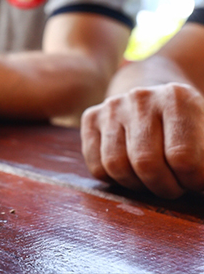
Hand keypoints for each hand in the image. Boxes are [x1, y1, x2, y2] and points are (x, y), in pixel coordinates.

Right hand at [81, 83, 203, 198]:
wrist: (158, 101)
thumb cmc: (191, 128)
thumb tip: (203, 180)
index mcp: (178, 97)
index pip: (183, 158)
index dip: (193, 181)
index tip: (197, 181)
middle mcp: (140, 97)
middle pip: (147, 164)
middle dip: (166, 187)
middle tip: (176, 186)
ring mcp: (112, 106)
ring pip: (117, 166)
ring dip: (139, 186)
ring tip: (155, 179)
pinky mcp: (91, 117)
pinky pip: (97, 166)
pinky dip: (116, 180)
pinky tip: (133, 172)